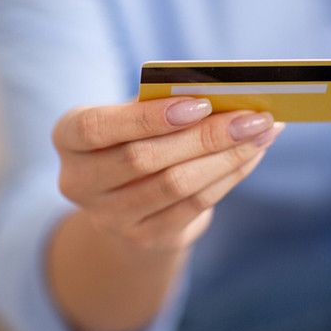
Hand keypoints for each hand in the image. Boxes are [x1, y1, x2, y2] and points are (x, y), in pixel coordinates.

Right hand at [52, 97, 283, 250]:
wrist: (127, 205)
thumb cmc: (136, 139)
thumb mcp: (135, 116)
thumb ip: (164, 102)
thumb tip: (226, 92)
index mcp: (68, 138)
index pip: (97, 128)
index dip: (149, 117)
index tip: (201, 103)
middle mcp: (79, 182)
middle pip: (145, 159)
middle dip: (207, 135)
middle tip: (253, 116)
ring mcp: (111, 217)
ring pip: (177, 184)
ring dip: (228, 156)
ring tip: (262, 132)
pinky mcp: (147, 238)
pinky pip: (196, 205)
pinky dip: (231, 175)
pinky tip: (254, 153)